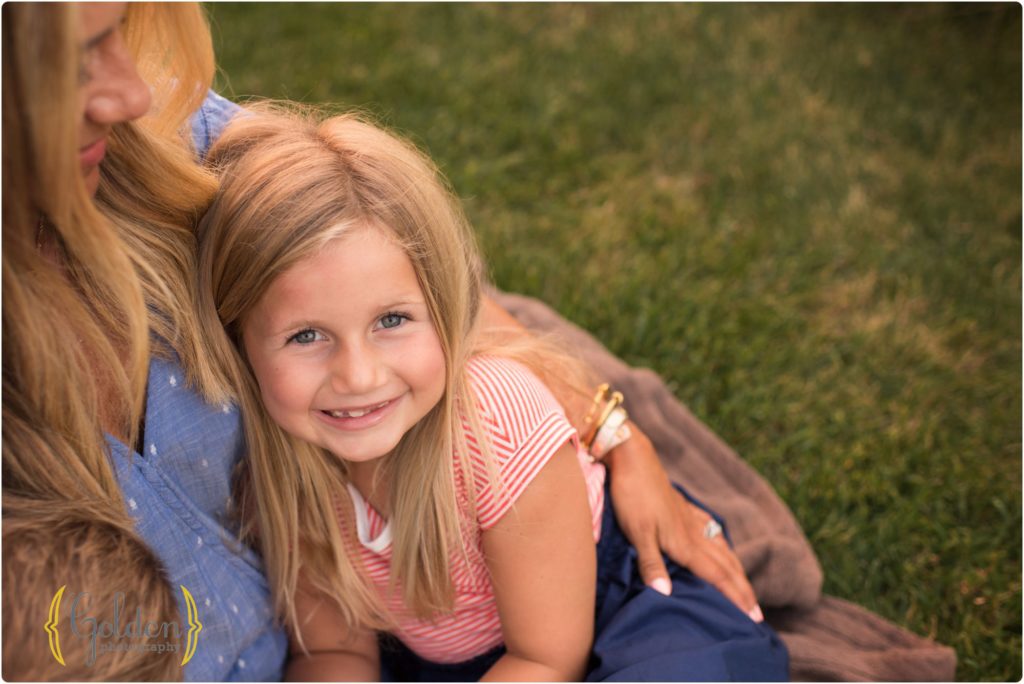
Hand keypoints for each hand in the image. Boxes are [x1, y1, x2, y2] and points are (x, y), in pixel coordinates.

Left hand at [603, 426, 763, 622]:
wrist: (632, 457)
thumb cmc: (632, 495)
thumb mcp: (637, 532)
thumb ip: (651, 563)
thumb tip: (666, 594)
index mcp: (685, 542)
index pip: (717, 576)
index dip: (735, 597)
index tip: (754, 618)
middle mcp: (693, 532)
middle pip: (725, 565)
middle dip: (742, 589)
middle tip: (757, 614)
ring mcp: (689, 518)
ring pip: (720, 548)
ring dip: (735, 569)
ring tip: (744, 585)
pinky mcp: (682, 507)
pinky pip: (710, 530)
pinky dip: (721, 543)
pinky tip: (721, 543)